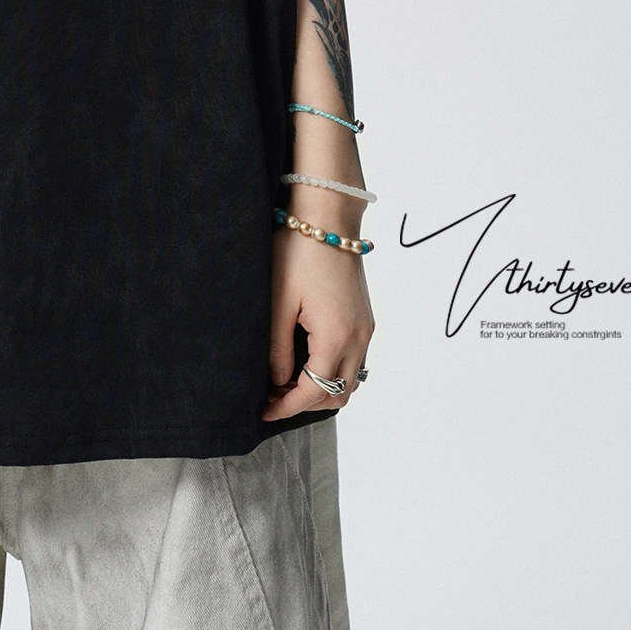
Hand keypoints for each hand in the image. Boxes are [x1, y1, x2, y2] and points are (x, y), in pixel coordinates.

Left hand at [262, 224, 373, 422]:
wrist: (328, 218)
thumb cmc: (299, 253)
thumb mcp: (278, 302)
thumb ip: (278, 348)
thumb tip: (278, 381)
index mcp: (336, 337)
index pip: (313, 391)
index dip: (286, 407)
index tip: (264, 411)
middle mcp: (358, 338)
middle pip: (337, 394)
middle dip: (305, 403)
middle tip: (273, 396)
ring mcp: (366, 328)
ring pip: (351, 381)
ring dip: (322, 389)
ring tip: (288, 381)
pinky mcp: (365, 318)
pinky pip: (355, 360)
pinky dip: (334, 371)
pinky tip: (308, 361)